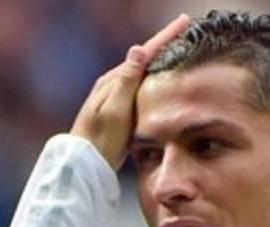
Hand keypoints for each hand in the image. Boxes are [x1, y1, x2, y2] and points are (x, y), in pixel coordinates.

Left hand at [71, 14, 191, 168]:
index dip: (165, 36)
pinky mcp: (117, 107)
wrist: (85, 162)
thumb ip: (126, 81)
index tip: (184, 20)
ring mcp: (114, 94)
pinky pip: (140, 83)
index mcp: (113, 81)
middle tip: (184, 28)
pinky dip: (153, 74)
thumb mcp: (116, 111)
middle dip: (164, 41)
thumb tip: (137, 50)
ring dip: (159, 56)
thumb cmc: (101, 139)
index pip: (144, 52)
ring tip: (177, 46)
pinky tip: (159, 77)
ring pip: (142, 70)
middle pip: (144, 57)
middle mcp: (112, 83)